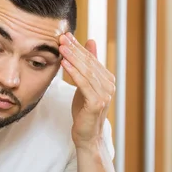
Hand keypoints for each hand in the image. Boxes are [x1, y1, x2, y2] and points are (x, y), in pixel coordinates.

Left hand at [59, 33, 115, 149]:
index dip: (78, 46)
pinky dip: (73, 72)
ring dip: (73, 58)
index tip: (66, 36)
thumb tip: (91, 40)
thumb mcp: (85, 85)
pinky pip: (83, 84)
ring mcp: (105, 95)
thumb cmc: (84, 111)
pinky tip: (64, 63)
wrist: (87, 135)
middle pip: (89, 63)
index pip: (91, 59)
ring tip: (61, 48)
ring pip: (86, 72)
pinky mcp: (97, 103)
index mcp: (108, 80)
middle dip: (74, 49)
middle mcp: (109, 86)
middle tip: (62, 38)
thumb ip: (89, 65)